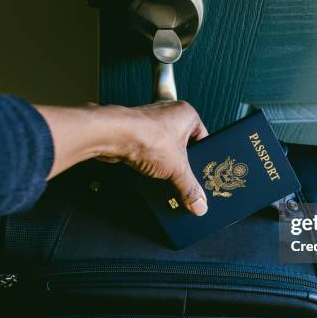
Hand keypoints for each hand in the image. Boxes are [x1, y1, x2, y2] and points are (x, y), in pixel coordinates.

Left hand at [97, 101, 208, 215]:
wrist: (113, 135)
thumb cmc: (146, 136)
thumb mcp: (177, 168)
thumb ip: (190, 187)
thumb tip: (199, 203)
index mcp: (187, 114)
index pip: (204, 139)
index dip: (203, 158)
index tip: (204, 174)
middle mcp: (169, 114)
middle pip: (184, 146)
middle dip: (183, 165)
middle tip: (186, 180)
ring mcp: (151, 122)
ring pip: (165, 149)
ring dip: (166, 165)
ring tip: (168, 180)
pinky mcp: (135, 132)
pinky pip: (149, 151)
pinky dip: (151, 163)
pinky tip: (151, 176)